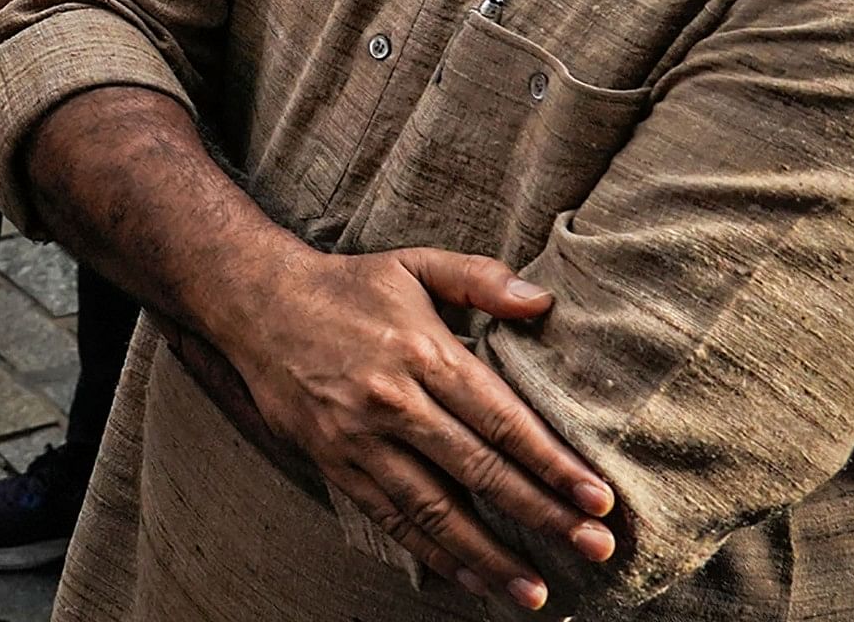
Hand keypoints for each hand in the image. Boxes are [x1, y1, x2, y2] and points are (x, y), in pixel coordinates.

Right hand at [206, 242, 619, 607]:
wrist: (254, 302)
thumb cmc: (347, 285)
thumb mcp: (413, 264)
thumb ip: (479, 279)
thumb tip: (543, 302)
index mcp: (421, 352)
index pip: (501, 419)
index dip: (553, 463)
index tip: (599, 500)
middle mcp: (391, 401)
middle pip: (478, 471)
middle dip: (542, 515)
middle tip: (594, 550)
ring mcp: (358, 438)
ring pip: (433, 509)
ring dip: (489, 555)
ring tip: (534, 591)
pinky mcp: (332, 462)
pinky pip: (389, 517)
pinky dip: (432, 553)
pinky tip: (470, 579)